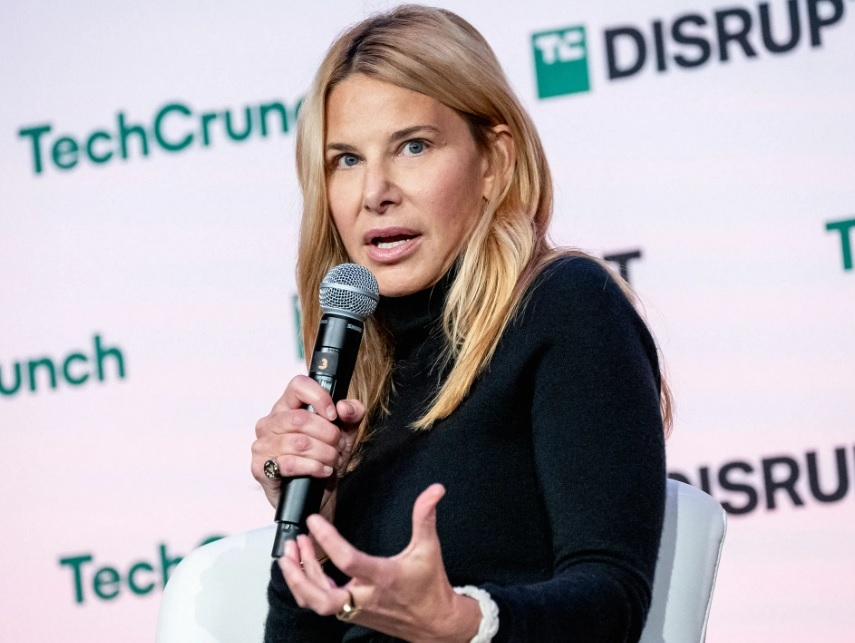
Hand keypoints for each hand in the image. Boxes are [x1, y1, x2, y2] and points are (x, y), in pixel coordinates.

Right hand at [251, 375, 364, 512]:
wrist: (317, 494)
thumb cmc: (325, 457)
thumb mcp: (346, 432)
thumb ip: (352, 413)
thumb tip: (344, 407)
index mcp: (287, 406)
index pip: (298, 385)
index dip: (319, 397)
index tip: (333, 415)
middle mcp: (270, 422)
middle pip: (300, 419)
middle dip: (327, 434)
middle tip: (337, 445)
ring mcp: (262, 445)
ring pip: (298, 443)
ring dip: (324, 453)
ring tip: (332, 459)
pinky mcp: (260, 468)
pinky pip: (289, 463)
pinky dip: (313, 467)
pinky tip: (322, 470)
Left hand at [278, 484, 481, 642]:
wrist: (435, 623)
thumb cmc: (431, 587)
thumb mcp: (429, 548)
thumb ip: (425, 517)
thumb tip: (435, 490)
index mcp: (383, 577)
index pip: (348, 560)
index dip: (328, 540)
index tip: (314, 521)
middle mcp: (366, 597)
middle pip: (322, 596)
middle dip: (300, 573)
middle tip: (291, 546)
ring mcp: (356, 608)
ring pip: (317, 603)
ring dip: (299, 579)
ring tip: (290, 553)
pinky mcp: (352, 614)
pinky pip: (323, 604)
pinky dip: (308, 587)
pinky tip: (305, 568)